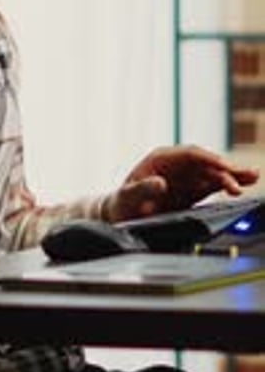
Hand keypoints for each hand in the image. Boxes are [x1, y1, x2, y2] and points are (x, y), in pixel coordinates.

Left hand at [102, 145, 259, 223]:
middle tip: (246, 175)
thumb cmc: (122, 203)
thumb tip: (160, 183)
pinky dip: (226, 186)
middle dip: (226, 168)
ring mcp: (185, 178)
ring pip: (212, 174)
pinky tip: (241, 188)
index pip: (190, 154)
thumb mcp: (127, 197)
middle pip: (206, 163)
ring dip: (232, 176)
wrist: (120, 216)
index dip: (209, 160)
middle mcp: (176, 165)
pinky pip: (211, 187)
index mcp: (161, 158)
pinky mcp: (190, 192)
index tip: (224, 167)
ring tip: (253, 178)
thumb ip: (143, 189)